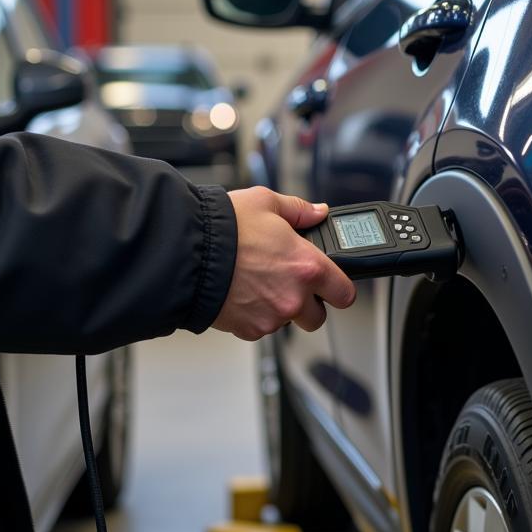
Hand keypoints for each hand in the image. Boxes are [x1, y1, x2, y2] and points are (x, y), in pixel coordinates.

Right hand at [213, 187, 355, 340]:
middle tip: (289, 283)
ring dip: (278, 308)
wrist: (186, 254)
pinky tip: (241, 292)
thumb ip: (298, 210)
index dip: (339, 288)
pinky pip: (260, 327)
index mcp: (307, 266)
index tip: (331, 284)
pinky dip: (254, 315)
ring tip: (257, 282)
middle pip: (318, 317)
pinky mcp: (249, 329)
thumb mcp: (265, 202)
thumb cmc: (224, 228)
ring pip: (286, 322)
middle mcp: (294, 297)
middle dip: (308, 303)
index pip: (345, 293)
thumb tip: (317, 212)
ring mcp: (271, 317)